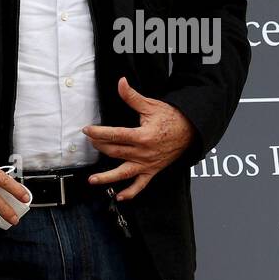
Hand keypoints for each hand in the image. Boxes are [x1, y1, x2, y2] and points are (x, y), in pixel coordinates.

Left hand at [82, 77, 196, 200]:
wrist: (191, 131)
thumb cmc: (171, 118)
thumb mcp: (151, 106)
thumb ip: (132, 97)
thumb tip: (121, 83)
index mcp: (142, 136)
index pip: (114, 135)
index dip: (98, 133)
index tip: (87, 130)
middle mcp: (143, 152)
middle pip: (115, 152)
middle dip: (100, 146)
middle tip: (91, 142)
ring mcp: (147, 164)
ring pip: (123, 172)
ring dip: (107, 177)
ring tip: (93, 180)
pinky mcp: (152, 170)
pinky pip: (141, 184)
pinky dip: (131, 192)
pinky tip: (120, 197)